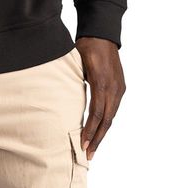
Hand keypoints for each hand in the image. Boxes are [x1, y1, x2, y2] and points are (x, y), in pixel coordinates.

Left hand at [74, 37, 125, 160]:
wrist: (102, 33)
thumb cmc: (86, 46)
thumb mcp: (78, 63)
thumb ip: (75, 82)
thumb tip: (66, 102)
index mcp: (102, 82)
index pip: (97, 113)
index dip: (90, 130)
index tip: (82, 144)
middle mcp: (114, 88)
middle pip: (106, 119)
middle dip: (97, 138)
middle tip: (88, 155)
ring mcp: (119, 88)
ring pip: (111, 116)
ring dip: (102, 133)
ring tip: (92, 147)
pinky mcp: (121, 87)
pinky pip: (113, 108)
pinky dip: (106, 121)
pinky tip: (99, 130)